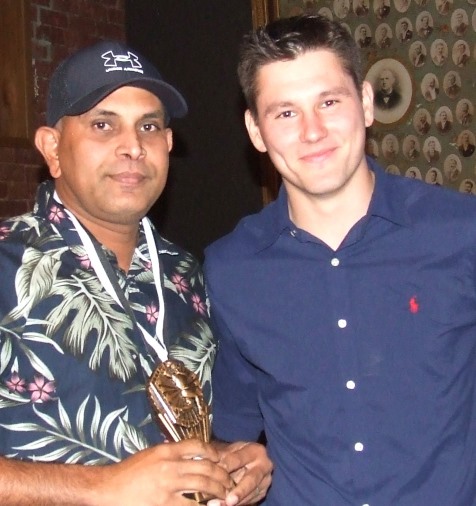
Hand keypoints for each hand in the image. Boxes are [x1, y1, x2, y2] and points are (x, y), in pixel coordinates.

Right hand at [97, 439, 234, 505]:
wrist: (107, 489)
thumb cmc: (128, 473)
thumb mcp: (150, 454)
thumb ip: (170, 454)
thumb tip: (190, 455)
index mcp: (166, 450)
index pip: (197, 445)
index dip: (213, 452)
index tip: (220, 459)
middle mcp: (170, 466)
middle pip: (206, 467)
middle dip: (222, 475)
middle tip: (229, 481)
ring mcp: (168, 487)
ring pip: (203, 486)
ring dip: (218, 491)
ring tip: (225, 495)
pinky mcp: (164, 505)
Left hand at [208, 441, 272, 505]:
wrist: (250, 461)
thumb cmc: (236, 454)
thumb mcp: (230, 450)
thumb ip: (220, 455)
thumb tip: (202, 460)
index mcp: (255, 450)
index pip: (239, 459)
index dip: (226, 466)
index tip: (213, 472)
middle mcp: (264, 465)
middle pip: (251, 479)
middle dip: (239, 491)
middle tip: (228, 501)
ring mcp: (265, 481)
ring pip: (251, 493)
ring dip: (235, 502)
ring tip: (217, 505)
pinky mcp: (262, 493)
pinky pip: (250, 501)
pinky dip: (237, 505)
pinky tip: (223, 505)